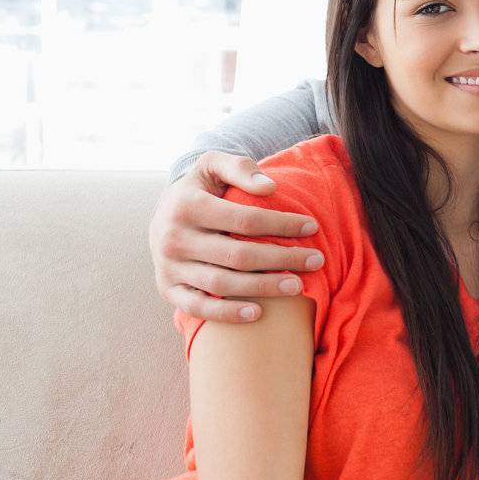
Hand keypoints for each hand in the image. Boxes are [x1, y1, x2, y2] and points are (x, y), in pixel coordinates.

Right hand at [149, 151, 322, 322]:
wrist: (162, 213)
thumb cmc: (200, 189)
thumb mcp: (213, 165)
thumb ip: (240, 168)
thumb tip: (270, 188)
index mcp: (186, 205)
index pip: (245, 219)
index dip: (282, 224)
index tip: (312, 227)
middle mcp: (173, 238)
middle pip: (238, 256)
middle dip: (282, 258)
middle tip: (316, 260)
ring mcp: (169, 267)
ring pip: (222, 284)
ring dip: (263, 288)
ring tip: (297, 285)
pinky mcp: (167, 288)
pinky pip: (198, 308)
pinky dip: (227, 314)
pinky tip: (258, 313)